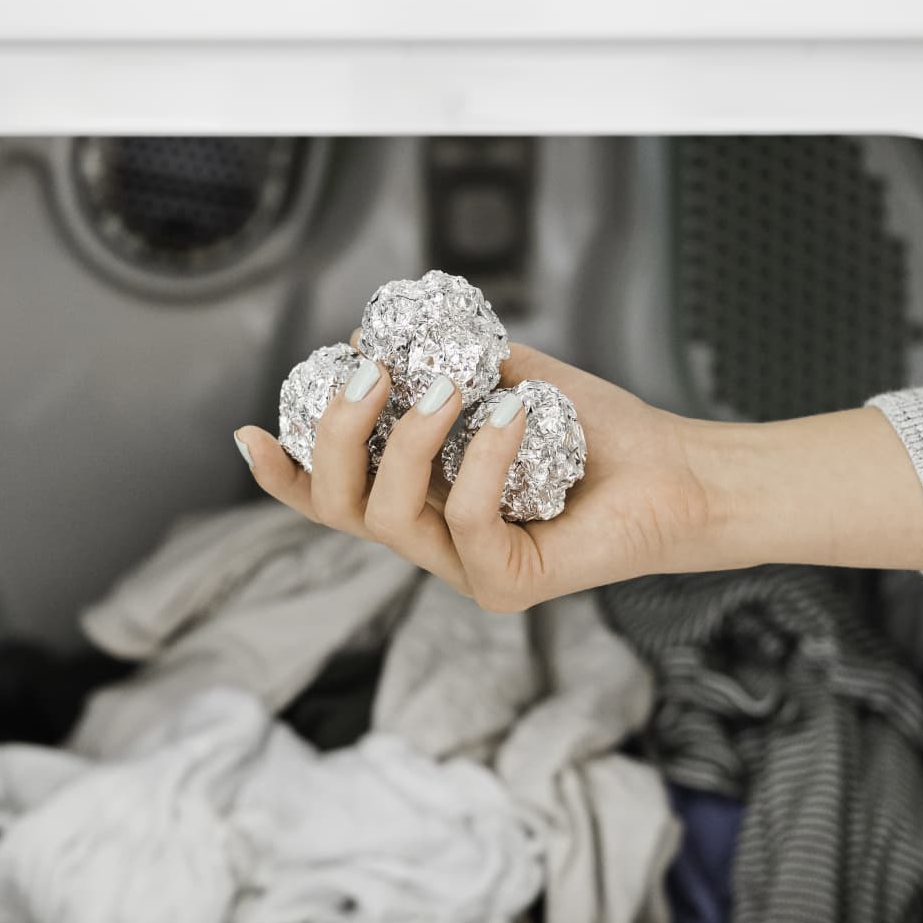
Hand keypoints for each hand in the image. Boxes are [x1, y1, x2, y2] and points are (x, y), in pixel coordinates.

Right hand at [236, 343, 719, 611]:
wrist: (673, 470)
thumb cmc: (593, 432)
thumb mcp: (504, 378)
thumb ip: (440, 362)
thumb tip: (371, 338)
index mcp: (418, 498)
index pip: (331, 496)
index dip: (281, 471)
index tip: (249, 430)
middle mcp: (429, 540)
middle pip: (338, 507)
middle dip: (332, 438)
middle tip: (365, 375)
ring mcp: (463, 569)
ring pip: (390, 518)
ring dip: (407, 443)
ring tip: (447, 389)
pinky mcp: (505, 585)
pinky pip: (467, 523)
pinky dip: (482, 461)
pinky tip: (516, 412)